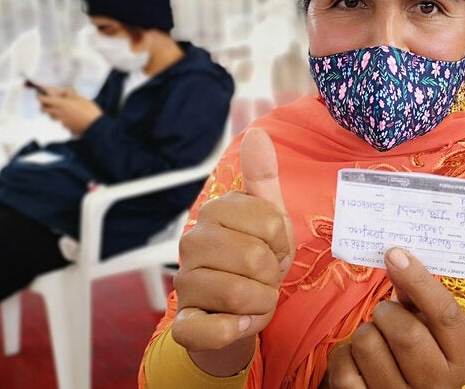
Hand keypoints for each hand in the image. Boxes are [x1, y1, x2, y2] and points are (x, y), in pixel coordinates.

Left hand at [38, 88, 102, 134]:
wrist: (95, 125)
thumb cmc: (88, 110)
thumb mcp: (79, 97)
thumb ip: (69, 93)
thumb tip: (63, 91)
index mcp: (59, 104)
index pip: (43, 99)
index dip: (39, 96)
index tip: (40, 93)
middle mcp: (57, 113)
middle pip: (43, 109)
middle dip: (44, 105)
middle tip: (50, 101)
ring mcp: (61, 121)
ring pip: (51, 116)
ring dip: (52, 112)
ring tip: (61, 109)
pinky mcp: (66, 127)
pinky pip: (59, 121)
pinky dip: (61, 118)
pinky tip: (70, 116)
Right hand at [172, 128, 295, 375]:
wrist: (237, 314)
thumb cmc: (255, 262)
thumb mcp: (269, 219)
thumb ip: (263, 178)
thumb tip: (258, 134)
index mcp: (215, 211)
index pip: (270, 222)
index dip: (281, 242)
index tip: (272, 249)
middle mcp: (192, 242)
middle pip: (256, 259)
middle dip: (272, 277)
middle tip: (263, 278)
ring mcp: (183, 282)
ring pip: (241, 294)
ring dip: (262, 304)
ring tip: (254, 299)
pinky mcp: (183, 323)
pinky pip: (215, 329)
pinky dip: (239, 330)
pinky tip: (239, 323)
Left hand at [326, 248, 464, 387]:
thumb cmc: (418, 350)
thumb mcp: (428, 326)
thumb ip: (417, 293)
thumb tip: (396, 256)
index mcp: (460, 360)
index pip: (445, 314)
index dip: (419, 280)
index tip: (395, 253)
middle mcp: (436, 385)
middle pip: (406, 333)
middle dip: (387, 312)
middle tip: (385, 313)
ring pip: (369, 345)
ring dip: (365, 332)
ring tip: (376, 339)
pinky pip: (344, 367)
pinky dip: (344, 353)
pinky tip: (358, 357)